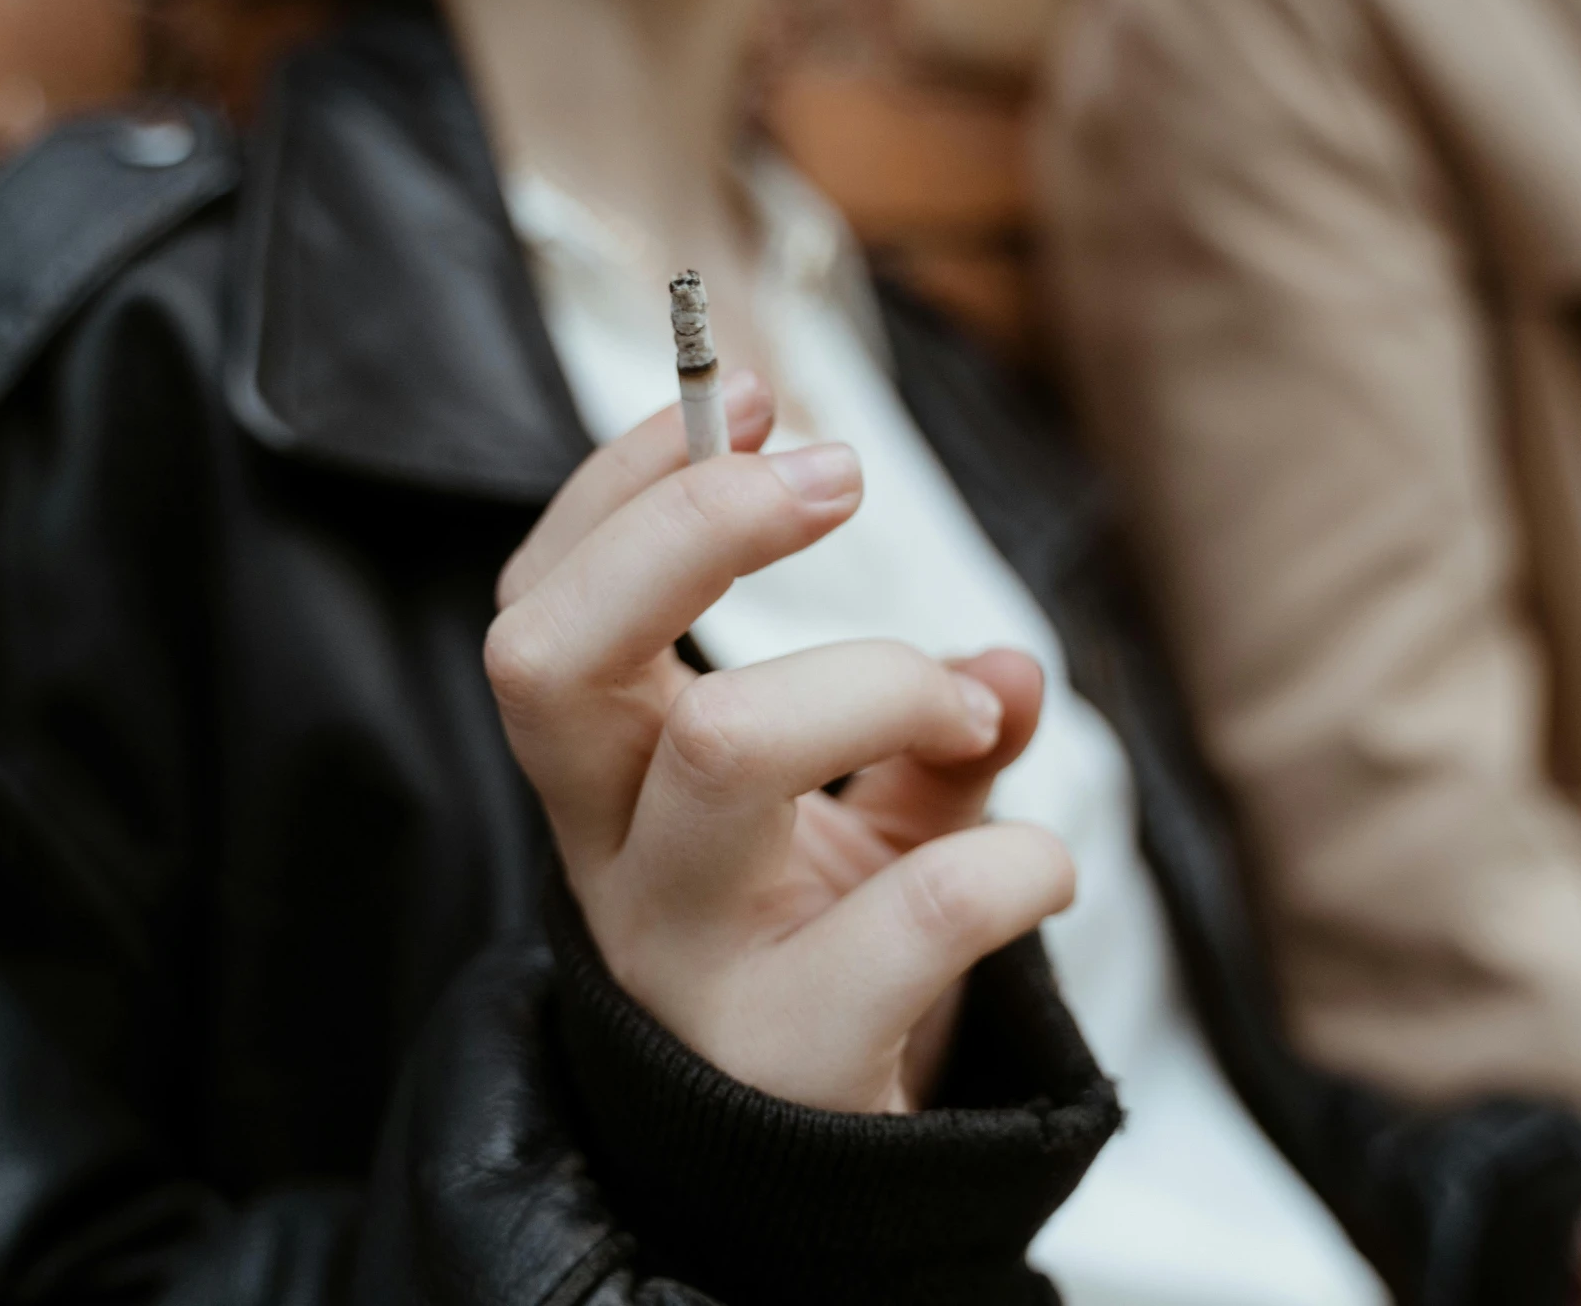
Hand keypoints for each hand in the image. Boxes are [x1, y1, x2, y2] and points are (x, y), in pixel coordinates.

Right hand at [485, 370, 1075, 1114]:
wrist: (812, 1181)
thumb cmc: (823, 956)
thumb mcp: (852, 822)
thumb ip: (920, 732)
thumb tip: (1014, 668)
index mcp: (600, 784)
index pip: (537, 602)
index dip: (625, 483)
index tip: (752, 400)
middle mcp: (609, 861)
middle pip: (553, 655)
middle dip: (693, 529)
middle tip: (834, 473)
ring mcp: (686, 959)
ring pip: (725, 746)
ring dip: (881, 676)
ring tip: (958, 706)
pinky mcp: (793, 1052)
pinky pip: (912, 912)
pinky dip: (1020, 856)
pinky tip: (1043, 865)